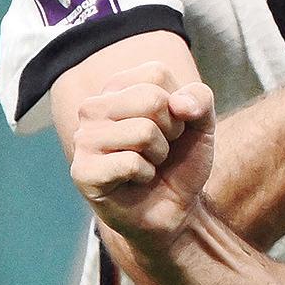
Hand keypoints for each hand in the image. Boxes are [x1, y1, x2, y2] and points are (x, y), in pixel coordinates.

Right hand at [69, 63, 215, 248]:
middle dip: (171, 130)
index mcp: (117, 87)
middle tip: (161, 149)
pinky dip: (146, 175)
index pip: (156, 74)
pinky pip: (131, 163)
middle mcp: (94, 107)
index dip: (178, 105)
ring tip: (149, 165)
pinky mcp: (83, 171)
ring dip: (159, 155)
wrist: (174, 210)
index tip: (171, 126)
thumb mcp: (201, 123)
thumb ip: (200, 98)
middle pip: (151, 100)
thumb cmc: (180, 162)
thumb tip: (179, 104)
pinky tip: (137, 181)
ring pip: (143, 132)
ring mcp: (83, 139)